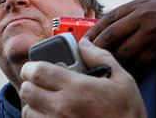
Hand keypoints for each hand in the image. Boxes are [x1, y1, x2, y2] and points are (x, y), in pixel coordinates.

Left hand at [19, 38, 145, 117]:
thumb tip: (84, 43)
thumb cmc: (128, 114)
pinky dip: (39, 117)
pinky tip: (52, 113)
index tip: (34, 67)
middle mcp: (62, 107)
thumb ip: (100, 57)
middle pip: (27, 90)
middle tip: (40, 82)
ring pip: (27, 109)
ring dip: (33, 102)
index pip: (37, 71)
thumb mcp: (122, 81)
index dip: (31, 67)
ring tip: (47, 99)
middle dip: (31, 83)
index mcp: (77, 88)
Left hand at [85, 0, 155, 71]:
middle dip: (97, 48)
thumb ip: (133, 13)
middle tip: (88, 57)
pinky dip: (130, 68)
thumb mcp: (155, 4)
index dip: (93, 32)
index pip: (108, 18)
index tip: (83, 42)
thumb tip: (109, 26)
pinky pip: (139, 62)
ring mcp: (152, 33)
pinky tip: (126, 71)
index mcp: (139, 4)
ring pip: (123, 51)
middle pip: (110, 35)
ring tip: (106, 66)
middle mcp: (143, 16)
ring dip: (113, 61)